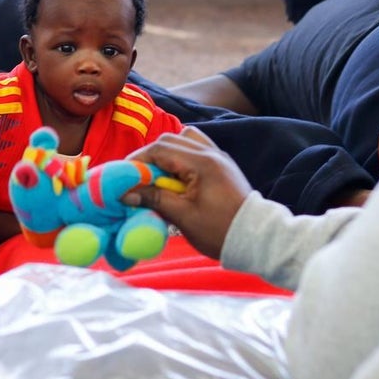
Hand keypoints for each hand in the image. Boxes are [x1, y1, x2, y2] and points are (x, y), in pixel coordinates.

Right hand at [120, 127, 251, 259]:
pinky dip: (180, 157)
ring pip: (184, 139)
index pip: (160, 149)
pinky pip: (196, 148)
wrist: (256, 238)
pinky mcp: (221, 165)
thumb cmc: (220, 231)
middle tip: (136, 178)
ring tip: (157, 175)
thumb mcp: (183, 217)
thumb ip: (154, 199)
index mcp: (201, 163)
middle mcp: (210, 152)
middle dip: (149, 157)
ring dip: (166, 153)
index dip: (137, 160)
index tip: (122, 176)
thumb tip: (126, 194)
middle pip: (170, 140)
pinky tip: (176, 176)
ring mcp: (218, 157)